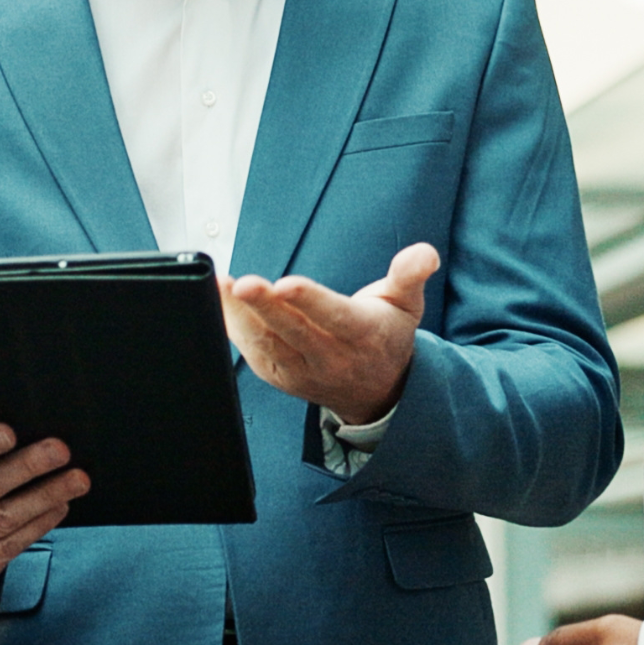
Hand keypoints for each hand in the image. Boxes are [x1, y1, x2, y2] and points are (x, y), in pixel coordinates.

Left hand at [221, 242, 438, 426]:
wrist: (375, 391)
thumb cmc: (384, 335)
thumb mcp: (406, 304)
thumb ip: (410, 275)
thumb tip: (424, 253)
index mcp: (362, 334)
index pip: (334, 316)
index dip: (310, 300)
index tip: (287, 282)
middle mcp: (330, 357)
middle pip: (294, 331)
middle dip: (265, 306)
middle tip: (242, 283)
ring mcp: (302, 370)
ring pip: (267, 344)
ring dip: (241, 316)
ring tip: (222, 286)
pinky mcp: (279, 376)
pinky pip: (252, 352)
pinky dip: (233, 327)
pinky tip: (219, 300)